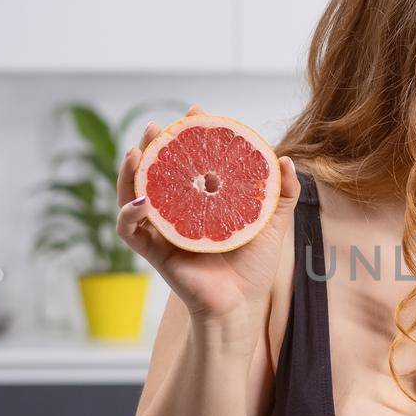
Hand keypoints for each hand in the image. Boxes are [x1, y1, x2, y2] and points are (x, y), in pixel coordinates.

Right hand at [115, 104, 299, 324]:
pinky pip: (130, 230)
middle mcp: (177, 212)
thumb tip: (286, 160)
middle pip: (155, 170)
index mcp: (200, 200)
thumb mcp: (274, 223)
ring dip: (130, 171)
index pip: (188, 159)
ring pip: (132, 194)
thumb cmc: (254, 266)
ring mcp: (162, 230)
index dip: (187, 134)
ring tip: (136, 150)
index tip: (195, 111)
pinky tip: (142, 199)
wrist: (243, 305)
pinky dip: (129, 213)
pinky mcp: (154, 252)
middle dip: (152, 144)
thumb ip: (283, 193)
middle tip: (158, 125)